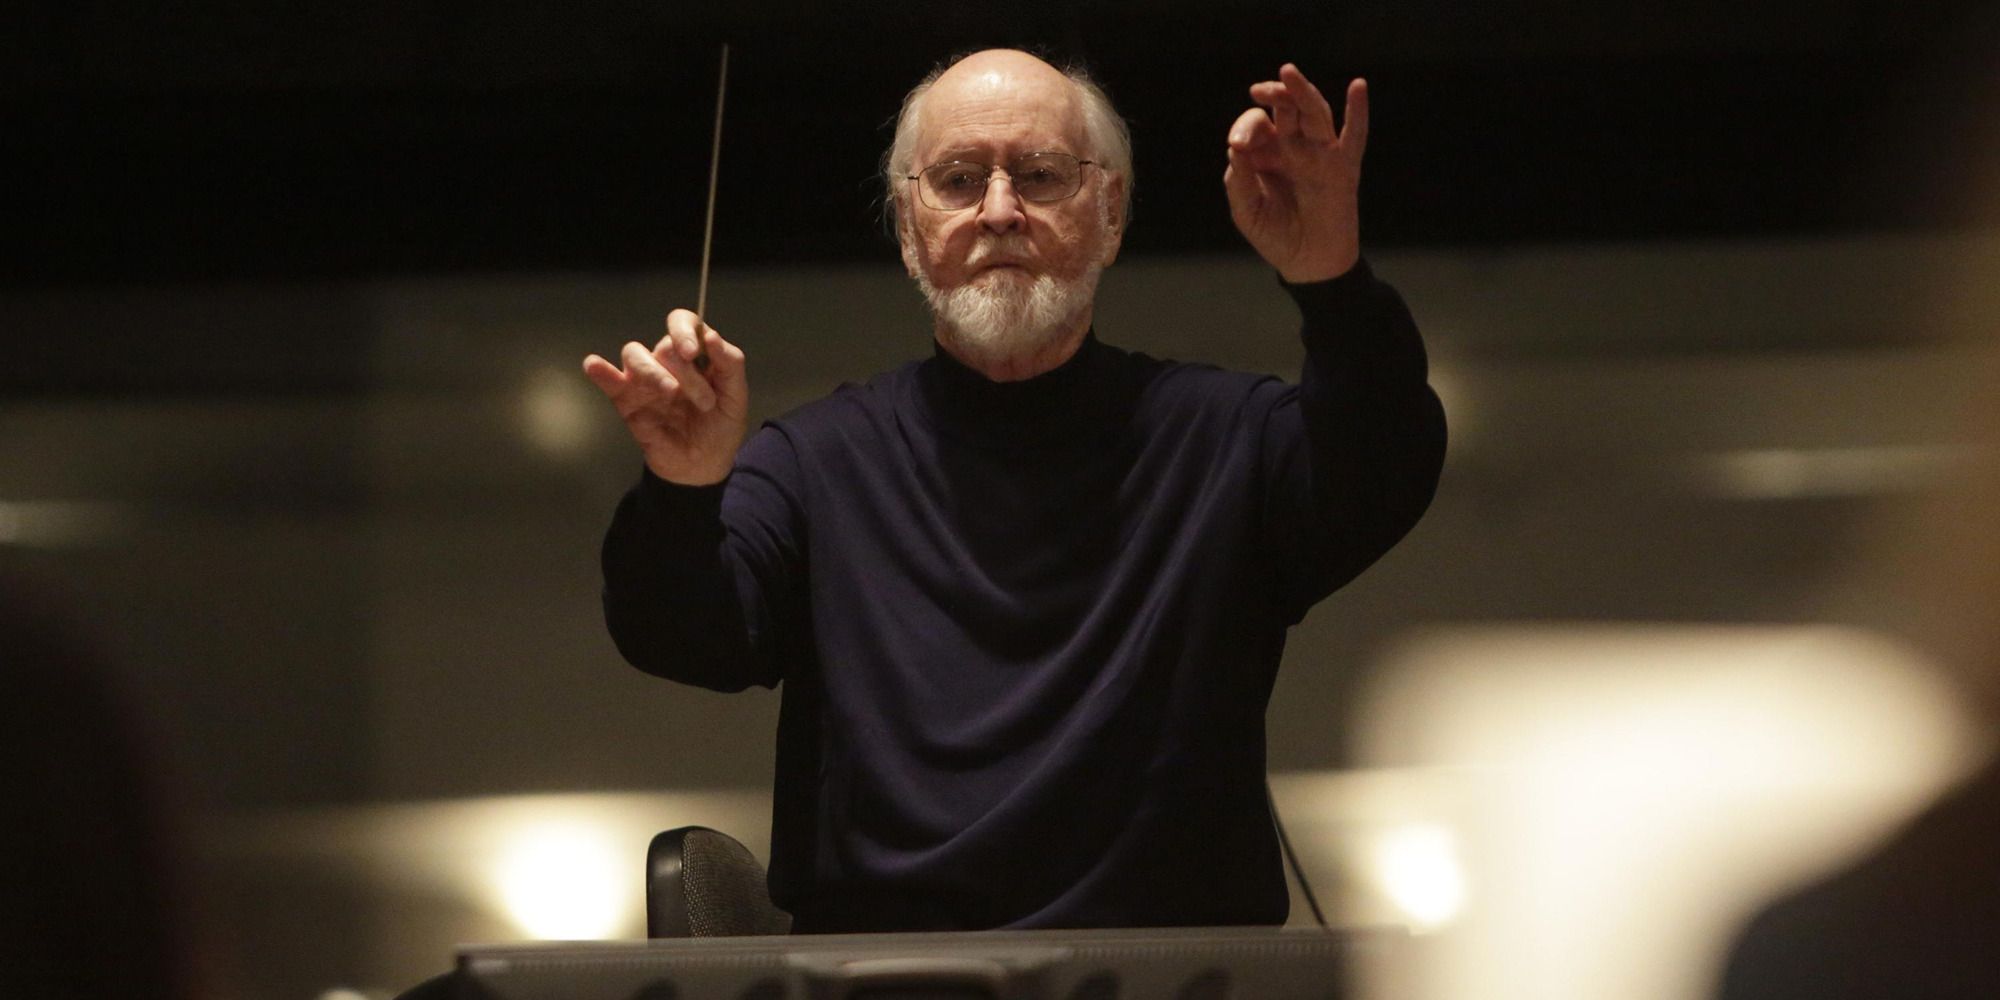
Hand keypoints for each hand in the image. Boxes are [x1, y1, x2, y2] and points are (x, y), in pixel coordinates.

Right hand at [583, 309, 748, 485]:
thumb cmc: (720, 427)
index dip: (685, 330)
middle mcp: (667, 361)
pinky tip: (595, 365)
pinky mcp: (626, 401)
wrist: (703, 466)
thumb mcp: (736, 397)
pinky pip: (609, 380)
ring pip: (635, 354)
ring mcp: (644, 380)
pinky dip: (600, 371)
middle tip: (705, 402)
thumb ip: (730, 364)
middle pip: (664, 346)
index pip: (683, 322)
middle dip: (686, 372)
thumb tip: (711, 335)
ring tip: (670, 395)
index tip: (692, 352)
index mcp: (695, 354)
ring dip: (653, 372)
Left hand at [1224, 64, 1368, 282]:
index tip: (1239, 145)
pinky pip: (1354, 136)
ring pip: (1314, 113)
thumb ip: (1237, 182)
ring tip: (1288, 73)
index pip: (1256, 125)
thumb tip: (1235, 148)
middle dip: (1274, 93)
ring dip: (1303, 92)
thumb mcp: (1246, 212)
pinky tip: (1358, 86)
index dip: (1246, 128)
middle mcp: (1293, 147)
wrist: (1308, 264)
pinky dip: (1358, 112)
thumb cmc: (1275, 236)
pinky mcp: (1344, 167)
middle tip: (1259, 88)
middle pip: (1286, 108)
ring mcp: (1320, 154)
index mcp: (1266, 153)